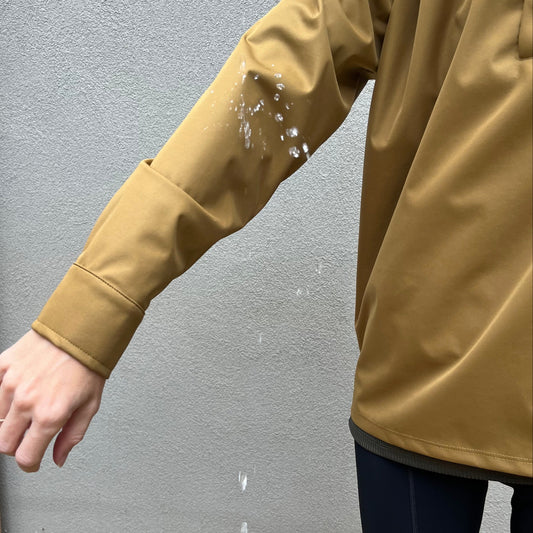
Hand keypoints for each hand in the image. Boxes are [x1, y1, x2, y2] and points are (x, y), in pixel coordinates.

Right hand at [0, 329, 104, 471]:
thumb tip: (57, 459)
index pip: (25, 456)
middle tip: (29, 436)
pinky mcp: (2, 367)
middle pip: (4, 443)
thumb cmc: (88, 365)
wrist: (80, 332)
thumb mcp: (90, 405)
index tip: (32, 461)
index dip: (29, 463)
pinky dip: (1, 398)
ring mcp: (11, 384)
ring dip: (10, 420)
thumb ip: (71, 436)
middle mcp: (27, 402)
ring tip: (29, 408)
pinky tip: (16, 394)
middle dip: (17, 445)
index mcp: (50, 415)